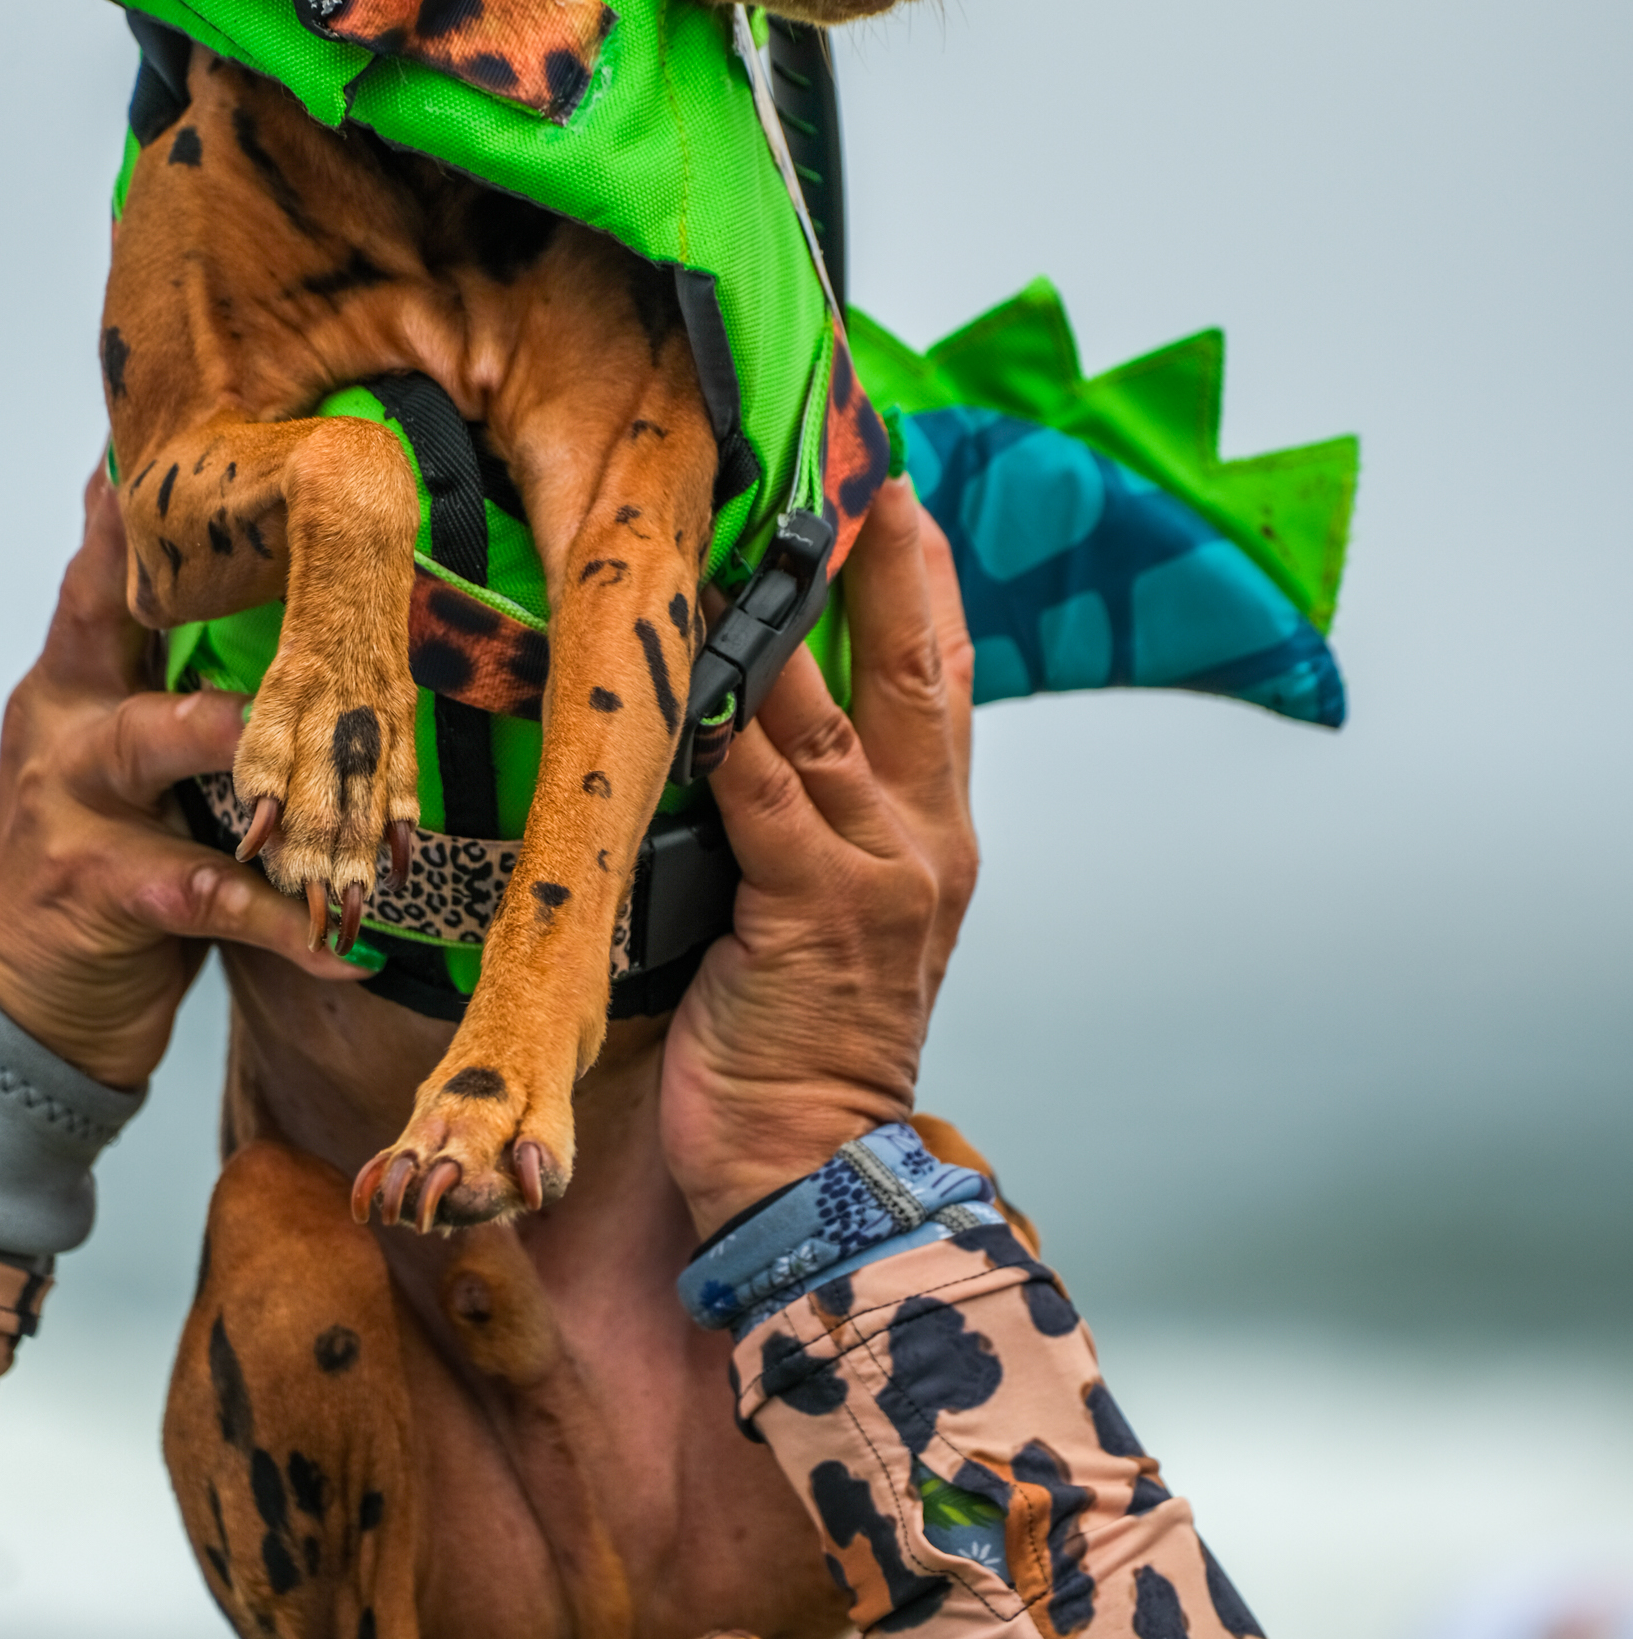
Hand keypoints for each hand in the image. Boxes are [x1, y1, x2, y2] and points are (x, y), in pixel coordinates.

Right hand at [0, 465, 356, 1093]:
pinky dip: (288, 918)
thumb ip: (177, 690)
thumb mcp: (122, 763)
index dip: (126, 516)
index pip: (100, 583)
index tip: (153, 446)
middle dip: (186, 588)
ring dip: (246, 743)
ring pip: (161, 746)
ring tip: (316, 739)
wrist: (20, 1004)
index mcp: (72, 687)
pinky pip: (213, 894)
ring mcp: (78, 810)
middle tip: (264, 549)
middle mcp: (66, 731)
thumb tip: (284, 612)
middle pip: (117, 636)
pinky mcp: (108, 891)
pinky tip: (348, 939)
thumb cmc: (93, 865)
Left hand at [660, 475, 977, 1240]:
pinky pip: (761, 793)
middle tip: (856, 466)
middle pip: (914, 666)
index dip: (925, 579)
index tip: (895, 493)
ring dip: (778, 621)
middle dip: (885, 558)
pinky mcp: (810, 908)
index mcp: (938, 834)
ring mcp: (876, 872)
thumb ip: (820, 815)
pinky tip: (694, 674)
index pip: (944, 678)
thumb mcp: (841, 914)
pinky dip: (726, 729)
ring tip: (739, 536)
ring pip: (825, 714)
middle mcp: (924, 839)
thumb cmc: (808, 1045)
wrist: (817, 1171)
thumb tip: (753, 714)